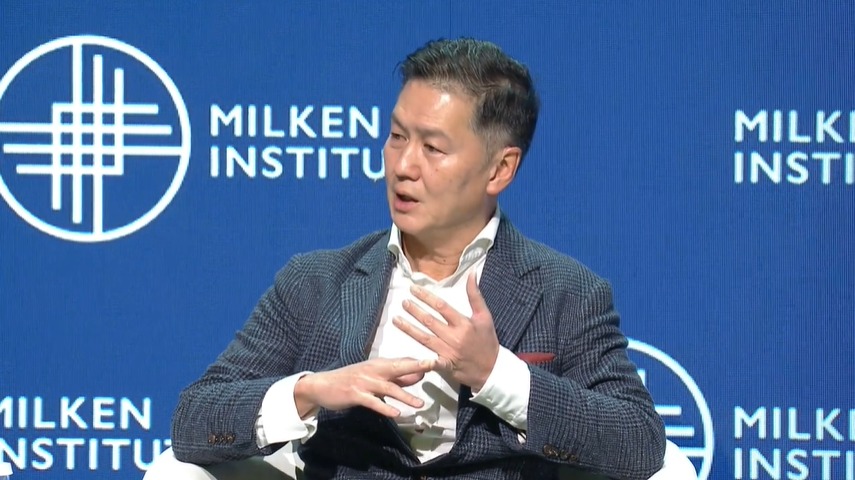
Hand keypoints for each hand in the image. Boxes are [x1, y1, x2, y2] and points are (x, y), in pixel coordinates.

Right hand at [294, 357, 434, 417]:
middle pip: (398, 367)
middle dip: (417, 366)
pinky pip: (373, 402)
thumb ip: (396, 376)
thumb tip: (419, 375)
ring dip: (405, 395)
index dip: (421, 362)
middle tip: (434, 365)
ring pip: (388, 388)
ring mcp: (364, 382)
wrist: (322, 385)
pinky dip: (385, 408)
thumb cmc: (351, 380)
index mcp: (379, 364)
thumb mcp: (374, 375)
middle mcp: (373, 370)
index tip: (439, 360)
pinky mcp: (355, 395)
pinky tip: (396, 414)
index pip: (403, 361)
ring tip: (420, 404)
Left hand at [393, 272, 499, 389]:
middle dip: (414, 311)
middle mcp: (454, 337)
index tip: (414, 289)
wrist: (492, 369)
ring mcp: (448, 352)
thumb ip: (475, 295)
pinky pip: (430, 362)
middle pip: (430, 322)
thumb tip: (472, 273)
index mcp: (463, 324)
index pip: (441, 307)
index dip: (426, 297)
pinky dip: (420, 360)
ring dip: (409, 329)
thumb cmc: (487, 341)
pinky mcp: (445, 366)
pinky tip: (406, 354)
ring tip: (396, 319)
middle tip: (403, 302)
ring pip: (424, 338)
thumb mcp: (484, 316)